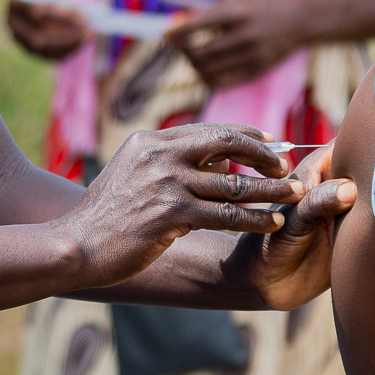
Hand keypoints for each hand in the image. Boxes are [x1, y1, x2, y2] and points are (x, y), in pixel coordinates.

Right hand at [6, 0, 88, 61]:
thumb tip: (76, 3)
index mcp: (15, 1)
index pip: (31, 11)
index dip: (54, 15)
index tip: (78, 16)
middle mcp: (13, 24)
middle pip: (37, 36)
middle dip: (65, 34)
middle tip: (90, 29)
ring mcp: (21, 40)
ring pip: (45, 49)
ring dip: (70, 43)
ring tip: (91, 34)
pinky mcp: (32, 50)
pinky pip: (51, 55)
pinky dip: (70, 48)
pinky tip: (85, 39)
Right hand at [50, 123, 302, 287]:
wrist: (77, 245)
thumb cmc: (109, 216)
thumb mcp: (135, 175)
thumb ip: (172, 163)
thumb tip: (219, 160)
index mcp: (151, 141)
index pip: (211, 130)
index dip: (248, 135)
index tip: (273, 143)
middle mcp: (159, 154)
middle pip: (227, 144)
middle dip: (265, 155)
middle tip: (289, 167)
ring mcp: (165, 183)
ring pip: (234, 182)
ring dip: (271, 190)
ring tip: (297, 195)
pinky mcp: (171, 214)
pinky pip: (226, 215)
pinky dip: (255, 219)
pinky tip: (274, 223)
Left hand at [169, 0, 316, 89]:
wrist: (301, 19)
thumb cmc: (264, 7)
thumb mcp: (237, 2)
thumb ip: (208, 15)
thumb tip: (175, 26)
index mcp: (236, 12)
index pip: (196, 25)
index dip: (176, 34)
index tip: (164, 37)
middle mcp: (243, 34)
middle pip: (200, 52)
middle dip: (185, 52)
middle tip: (181, 47)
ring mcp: (251, 55)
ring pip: (210, 70)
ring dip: (195, 66)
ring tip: (194, 58)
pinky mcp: (257, 70)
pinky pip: (224, 82)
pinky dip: (209, 78)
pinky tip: (207, 71)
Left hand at [226, 144, 356, 310]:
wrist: (267, 286)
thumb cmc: (269, 245)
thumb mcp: (292, 221)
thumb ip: (316, 203)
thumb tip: (350, 188)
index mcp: (318, 173)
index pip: (347, 148)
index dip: (367, 144)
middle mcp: (338, 189)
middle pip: (370, 172)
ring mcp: (351, 212)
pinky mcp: (360, 237)